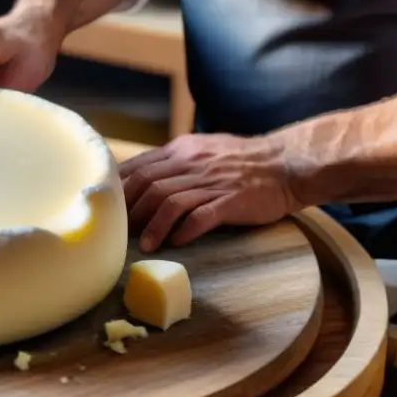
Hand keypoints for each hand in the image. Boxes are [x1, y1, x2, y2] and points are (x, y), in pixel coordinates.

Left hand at [119, 133, 303, 251]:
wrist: (287, 163)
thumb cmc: (242, 161)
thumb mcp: (203, 151)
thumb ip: (174, 162)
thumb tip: (141, 180)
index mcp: (182, 150)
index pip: (139, 167)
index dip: (120, 189)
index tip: (109, 209)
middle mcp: (192, 163)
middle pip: (148, 184)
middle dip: (131, 211)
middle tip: (121, 234)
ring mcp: (212, 181)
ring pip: (170, 201)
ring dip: (152, 226)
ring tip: (144, 246)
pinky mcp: (231, 200)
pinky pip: (202, 216)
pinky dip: (185, 230)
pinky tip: (176, 243)